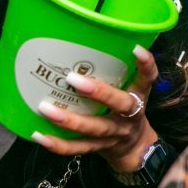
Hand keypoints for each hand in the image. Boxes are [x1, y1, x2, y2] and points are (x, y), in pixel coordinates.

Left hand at [31, 44, 159, 172]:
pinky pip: (77, 148)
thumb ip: (113, 69)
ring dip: (69, 120)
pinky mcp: (99, 148)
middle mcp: (130, 115)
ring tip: (45, 108)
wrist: (134, 148)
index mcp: (138, 95)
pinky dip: (58, 144)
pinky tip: (39, 135)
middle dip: (98, 92)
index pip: (148, 78)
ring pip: (94, 128)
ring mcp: (115, 133)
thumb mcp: (128, 89)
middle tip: (73, 79)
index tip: (135, 49)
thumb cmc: (124, 109)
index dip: (145, 65)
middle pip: (120, 104)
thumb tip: (79, 39)